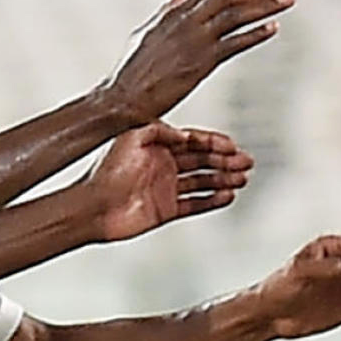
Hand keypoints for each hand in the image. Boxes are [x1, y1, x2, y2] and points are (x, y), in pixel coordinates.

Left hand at [87, 124, 253, 242]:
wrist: (94, 207)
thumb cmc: (106, 171)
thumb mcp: (131, 137)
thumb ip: (159, 130)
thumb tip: (185, 134)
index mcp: (157, 146)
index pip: (193, 141)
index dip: (213, 143)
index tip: (232, 145)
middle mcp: (164, 165)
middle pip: (203, 161)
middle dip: (226, 161)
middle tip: (246, 162)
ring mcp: (167, 188)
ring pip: (204, 182)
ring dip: (224, 179)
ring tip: (243, 179)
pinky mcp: (167, 210)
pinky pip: (196, 204)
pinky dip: (213, 200)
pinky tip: (228, 196)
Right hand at [104, 0, 294, 123]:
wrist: (125, 97)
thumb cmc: (134, 68)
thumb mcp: (150, 30)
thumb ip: (170, 6)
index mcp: (176, 13)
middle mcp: (186, 21)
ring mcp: (195, 41)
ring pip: (235, 15)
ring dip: (265, 7)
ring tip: (287, 2)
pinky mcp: (200, 62)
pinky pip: (234, 44)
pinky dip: (255, 34)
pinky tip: (274, 28)